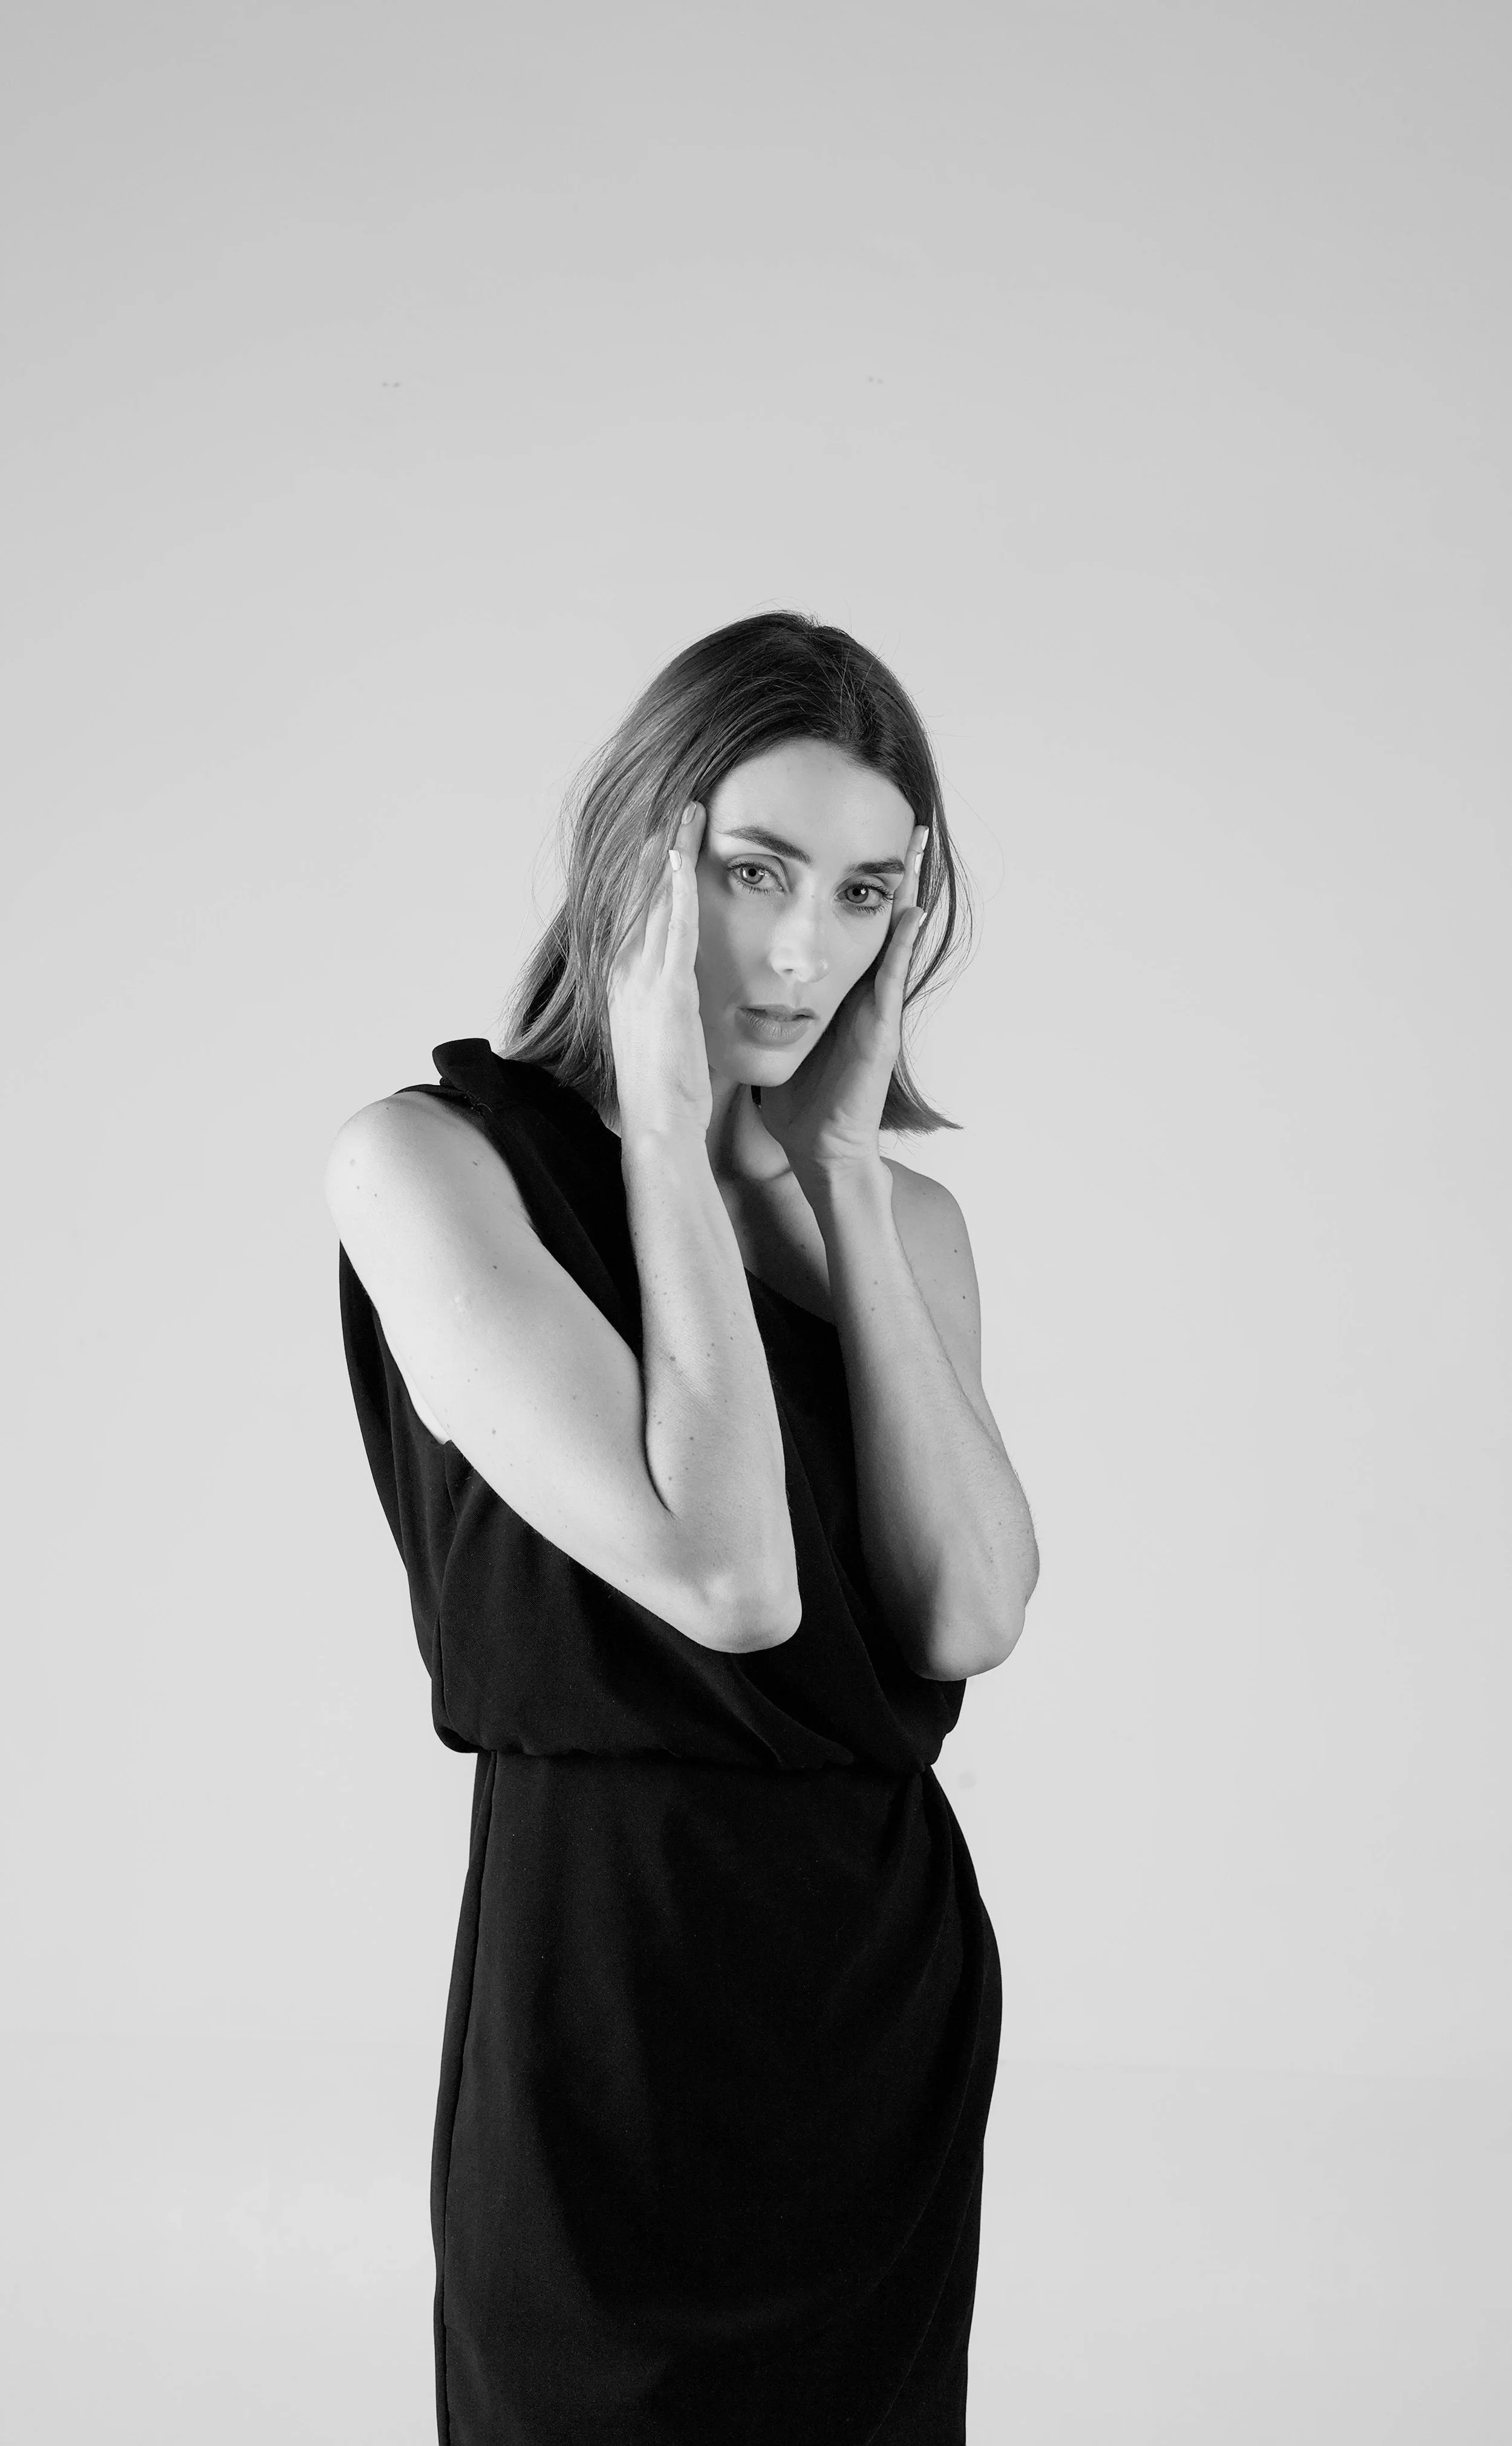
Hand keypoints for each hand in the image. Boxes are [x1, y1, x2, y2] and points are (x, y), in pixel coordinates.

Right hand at [606, 805, 711, 1141]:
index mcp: (623, 987)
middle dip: (657, 852)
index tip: (659, 842)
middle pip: (641, 899)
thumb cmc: (663, 1095)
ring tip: (687, 814)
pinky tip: (681, 859)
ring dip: (671, 855)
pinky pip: (674, 930)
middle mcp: (626, 977)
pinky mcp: (669, 992)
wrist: (658, 1127)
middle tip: (673, 808)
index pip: (634, 918)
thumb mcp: (658, 1041)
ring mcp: (644, 982)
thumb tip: (670, 1001)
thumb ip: (662, 1011)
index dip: (646, 877)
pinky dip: (676, 892)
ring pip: (657, 903)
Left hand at [760, 824, 928, 1177]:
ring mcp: (878, 1007)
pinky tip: (912, 910)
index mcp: (839, 991)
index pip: (846, 925)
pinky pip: (895, 977)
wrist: (818, 1146)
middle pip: (879, 917)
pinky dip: (905, 943)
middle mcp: (864, 991)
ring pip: (897, 936)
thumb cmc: (801, 1099)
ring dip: (910, 890)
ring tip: (920, 844)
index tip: (847, 835)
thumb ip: (770, 1009)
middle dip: (894, 871)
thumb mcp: (782, 1038)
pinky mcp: (883, 1027)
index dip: (849, 883)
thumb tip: (735, 982)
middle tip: (909, 820)